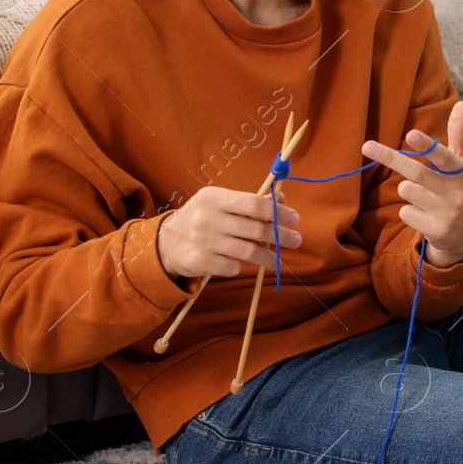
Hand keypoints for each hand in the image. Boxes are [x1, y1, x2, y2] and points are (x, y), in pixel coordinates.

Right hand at [158, 184, 301, 279]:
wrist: (165, 243)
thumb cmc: (202, 218)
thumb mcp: (220, 203)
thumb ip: (250, 202)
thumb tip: (282, 200)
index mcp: (213, 197)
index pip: (253, 204)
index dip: (278, 213)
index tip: (295, 219)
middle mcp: (207, 218)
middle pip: (255, 229)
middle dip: (281, 236)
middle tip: (297, 240)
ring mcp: (202, 241)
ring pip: (248, 251)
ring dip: (269, 257)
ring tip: (279, 260)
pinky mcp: (199, 261)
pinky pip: (232, 266)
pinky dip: (240, 266)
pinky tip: (240, 263)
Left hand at [362, 100, 462, 269]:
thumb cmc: (457, 189)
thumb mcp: (461, 164)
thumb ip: (458, 134)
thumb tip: (462, 103)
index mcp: (462, 172)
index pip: (443, 156)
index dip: (426, 146)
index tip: (410, 134)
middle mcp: (456, 192)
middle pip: (416, 173)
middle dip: (391, 158)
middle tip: (368, 146)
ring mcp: (446, 213)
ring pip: (406, 191)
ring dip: (406, 189)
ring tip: (422, 195)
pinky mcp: (436, 230)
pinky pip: (405, 213)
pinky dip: (409, 212)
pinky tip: (423, 214)